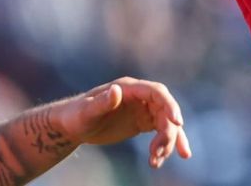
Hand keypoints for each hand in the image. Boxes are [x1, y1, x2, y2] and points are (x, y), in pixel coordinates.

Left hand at [55, 77, 192, 167]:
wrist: (73, 126)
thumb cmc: (76, 115)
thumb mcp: (87, 111)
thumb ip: (102, 102)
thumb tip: (116, 90)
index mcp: (130, 88)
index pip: (157, 93)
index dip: (170, 105)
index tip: (177, 122)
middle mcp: (141, 97)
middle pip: (165, 111)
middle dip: (167, 132)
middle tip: (157, 153)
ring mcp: (144, 109)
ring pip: (166, 124)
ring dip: (167, 143)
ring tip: (155, 162)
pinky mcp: (143, 122)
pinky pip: (161, 132)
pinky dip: (166, 145)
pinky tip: (162, 159)